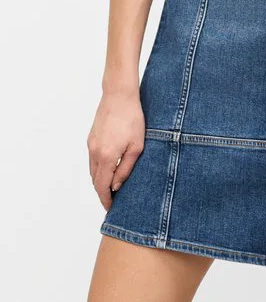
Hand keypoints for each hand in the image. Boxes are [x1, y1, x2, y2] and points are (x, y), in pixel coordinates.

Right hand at [87, 89, 145, 211]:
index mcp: (106, 156)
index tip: (111, 208)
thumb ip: (126, 168)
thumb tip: (116, 186)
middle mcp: (95, 152)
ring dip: (100, 181)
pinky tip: (108, 169)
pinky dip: (98, 168)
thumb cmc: (132, 118)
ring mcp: (91, 144)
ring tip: (111, 188)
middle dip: (102, 193)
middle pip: (95, 180)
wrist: (119, 95)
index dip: (106, 199)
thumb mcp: (136, 146)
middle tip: (112, 201)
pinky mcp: (91, 137)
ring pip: (92, 170)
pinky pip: (92, 159)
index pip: (102, 186)